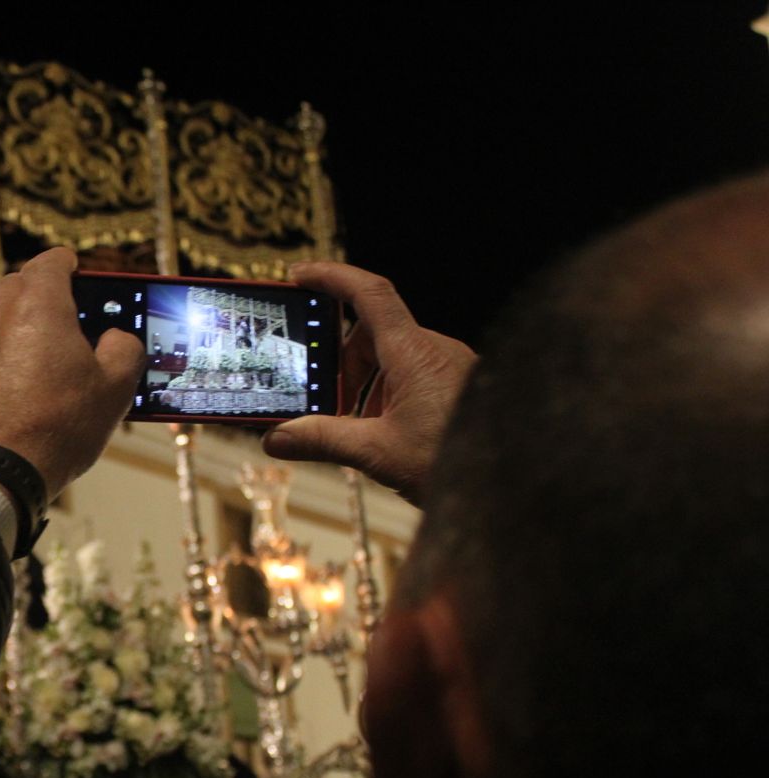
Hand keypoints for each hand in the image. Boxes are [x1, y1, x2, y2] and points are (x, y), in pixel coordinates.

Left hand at [0, 248, 144, 498]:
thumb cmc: (58, 426)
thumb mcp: (115, 387)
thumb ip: (124, 348)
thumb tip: (116, 339)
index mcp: (38, 304)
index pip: (52, 261)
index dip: (71, 265)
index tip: (80, 272)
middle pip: (20, 285)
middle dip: (45, 293)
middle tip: (72, 316)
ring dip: (22, 325)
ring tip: (49, 356)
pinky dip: (3, 355)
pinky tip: (22, 385)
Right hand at [262, 262, 477, 505]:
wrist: (518, 485)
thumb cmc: (455, 463)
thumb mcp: (378, 453)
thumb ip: (323, 440)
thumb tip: (276, 438)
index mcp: (413, 354)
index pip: (368, 294)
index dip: (332, 277)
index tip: (300, 276)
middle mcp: (434, 351)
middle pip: (373, 333)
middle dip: (340, 361)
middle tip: (318, 392)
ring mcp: (450, 368)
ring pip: (393, 359)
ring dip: (364, 384)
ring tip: (351, 425)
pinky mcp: (459, 387)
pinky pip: (414, 376)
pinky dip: (387, 395)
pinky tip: (382, 434)